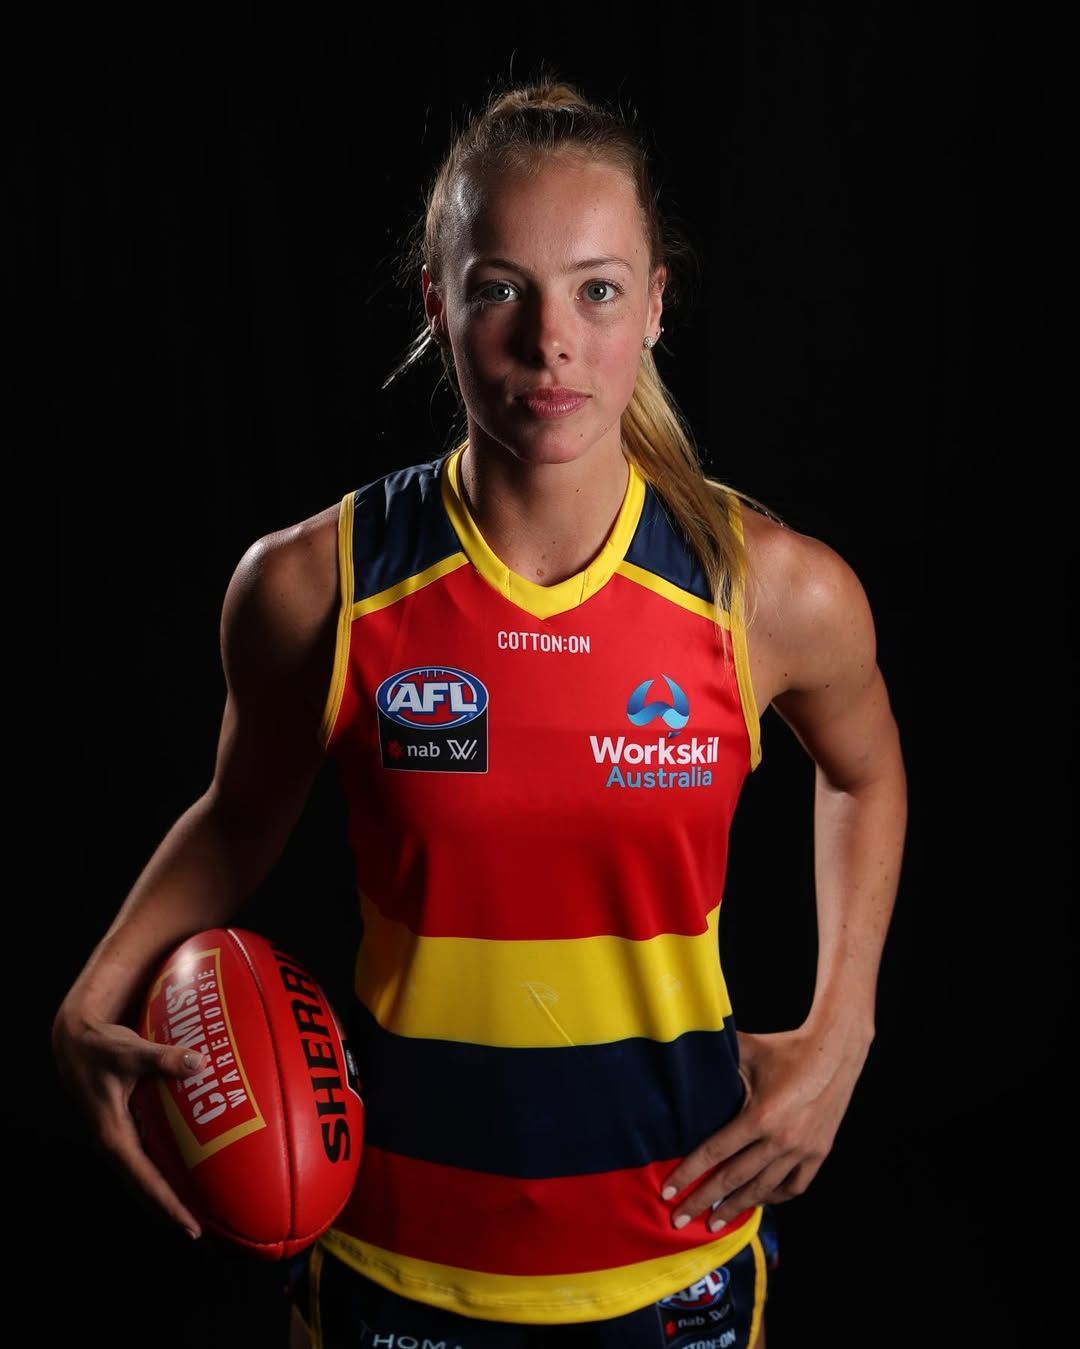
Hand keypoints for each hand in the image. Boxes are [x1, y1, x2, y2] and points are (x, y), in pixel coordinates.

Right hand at [52, 1005, 209, 1238]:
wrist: (75, 1041)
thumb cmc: (99, 1048)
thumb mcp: (129, 1051)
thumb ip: (163, 1057)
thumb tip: (199, 1063)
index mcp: (112, 1136)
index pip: (145, 1180)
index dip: (169, 1206)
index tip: (191, 1229)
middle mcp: (116, 1142)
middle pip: (147, 1186)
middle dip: (173, 1208)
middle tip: (204, 1228)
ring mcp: (120, 1135)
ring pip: (149, 1170)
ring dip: (171, 1188)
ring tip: (202, 1205)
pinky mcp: (126, 1123)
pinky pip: (151, 1150)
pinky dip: (170, 1161)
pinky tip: (192, 1163)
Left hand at [660, 1025, 870, 1231]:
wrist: (836, 1052)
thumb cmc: (786, 1049)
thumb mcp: (747, 1050)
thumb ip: (716, 1060)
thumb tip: (681, 1054)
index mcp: (760, 1115)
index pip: (715, 1153)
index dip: (689, 1174)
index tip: (668, 1192)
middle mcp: (781, 1139)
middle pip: (733, 1180)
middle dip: (702, 1202)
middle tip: (679, 1220)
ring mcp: (802, 1150)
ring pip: (763, 1189)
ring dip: (736, 1208)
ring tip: (715, 1222)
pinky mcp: (819, 1153)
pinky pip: (794, 1187)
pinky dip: (774, 1197)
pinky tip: (758, 1200)